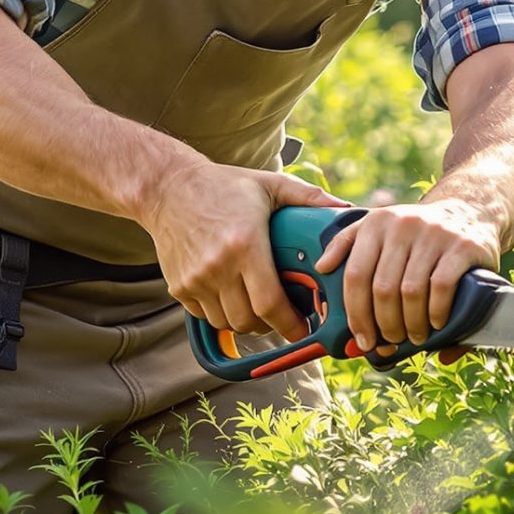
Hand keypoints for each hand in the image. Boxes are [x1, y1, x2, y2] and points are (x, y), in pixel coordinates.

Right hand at [139, 158, 350, 339]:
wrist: (167, 188)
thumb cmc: (222, 185)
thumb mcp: (269, 185)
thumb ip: (309, 197)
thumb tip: (346, 208)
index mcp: (245, 245)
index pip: (270, 304)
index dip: (290, 325)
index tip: (303, 328)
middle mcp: (218, 267)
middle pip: (250, 321)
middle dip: (271, 326)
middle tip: (282, 315)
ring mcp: (195, 280)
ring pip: (227, 323)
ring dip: (246, 322)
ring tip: (257, 306)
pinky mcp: (179, 286)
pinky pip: (205, 317)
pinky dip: (221, 315)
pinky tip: (231, 296)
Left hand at [313, 198, 503, 355]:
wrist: (469, 210)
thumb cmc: (416, 232)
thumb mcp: (379, 226)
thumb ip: (346, 243)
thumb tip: (321, 267)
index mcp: (377, 223)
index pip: (356, 275)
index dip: (356, 314)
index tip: (362, 339)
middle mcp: (403, 225)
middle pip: (383, 289)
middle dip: (384, 325)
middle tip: (390, 341)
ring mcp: (434, 234)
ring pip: (411, 291)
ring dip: (410, 324)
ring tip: (414, 337)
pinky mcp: (463, 247)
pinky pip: (441, 287)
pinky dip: (435, 312)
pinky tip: (436, 324)